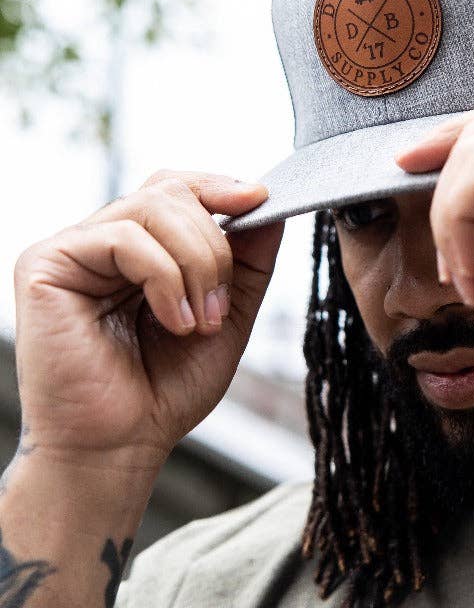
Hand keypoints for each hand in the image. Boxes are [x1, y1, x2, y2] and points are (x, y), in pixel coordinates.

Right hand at [12, 171, 281, 471]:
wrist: (122, 446)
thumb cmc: (168, 387)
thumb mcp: (228, 311)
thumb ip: (248, 258)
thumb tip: (266, 202)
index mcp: (142, 247)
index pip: (178, 188)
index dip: (221, 186)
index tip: (261, 199)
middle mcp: (104, 240)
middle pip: (172, 191)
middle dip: (215, 247)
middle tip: (219, 307)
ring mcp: (74, 249)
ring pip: (154, 208)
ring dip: (196, 266)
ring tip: (199, 321)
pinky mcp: (47, 264)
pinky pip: (125, 238)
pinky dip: (165, 279)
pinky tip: (173, 322)